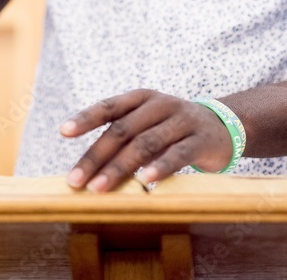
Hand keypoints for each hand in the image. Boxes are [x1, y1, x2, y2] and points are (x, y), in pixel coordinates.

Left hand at [61, 89, 234, 192]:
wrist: (223, 128)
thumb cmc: (172, 130)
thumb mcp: (148, 126)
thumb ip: (123, 140)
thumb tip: (85, 170)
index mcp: (142, 98)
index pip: (109, 107)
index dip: (86, 118)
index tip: (63, 132)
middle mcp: (160, 105)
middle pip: (122, 130)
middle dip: (96, 157)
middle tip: (76, 181)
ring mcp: (182, 120)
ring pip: (146, 143)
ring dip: (120, 167)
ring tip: (100, 188)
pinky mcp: (201, 140)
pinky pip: (178, 154)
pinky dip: (160, 167)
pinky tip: (146, 182)